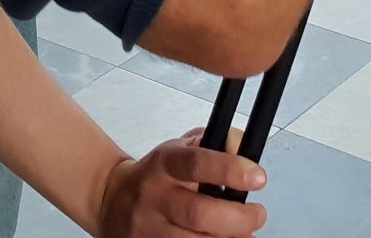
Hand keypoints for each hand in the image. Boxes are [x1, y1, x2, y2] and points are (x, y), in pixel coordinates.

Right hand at [95, 129, 266, 235]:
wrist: (112, 200)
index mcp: (165, 163)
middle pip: (200, 214)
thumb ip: (216, 141)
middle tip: (257, 214)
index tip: (257, 176)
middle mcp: (156, 197)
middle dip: (239, 219)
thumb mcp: (182, 146)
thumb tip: (245, 146)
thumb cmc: (157, 174)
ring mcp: (151, 229)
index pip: (197, 163)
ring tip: (242, 232)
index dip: (230, 170)